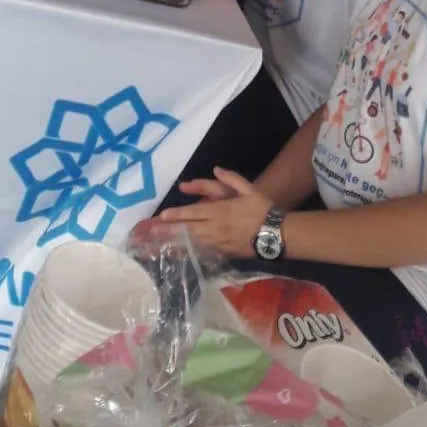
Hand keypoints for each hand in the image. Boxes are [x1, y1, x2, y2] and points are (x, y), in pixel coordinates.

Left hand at [157, 168, 273, 254]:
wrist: (277, 235)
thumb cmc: (263, 210)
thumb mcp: (250, 189)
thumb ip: (232, 179)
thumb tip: (216, 169)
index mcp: (220, 211)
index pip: (194, 213)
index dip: (177, 215)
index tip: (161, 216)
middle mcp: (216, 229)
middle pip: (187, 231)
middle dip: (167, 232)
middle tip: (148, 234)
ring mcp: (218, 244)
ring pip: (191, 245)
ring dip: (172, 245)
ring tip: (155, 247)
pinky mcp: (223, 255)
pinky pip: (200, 255)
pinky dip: (186, 255)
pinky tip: (175, 257)